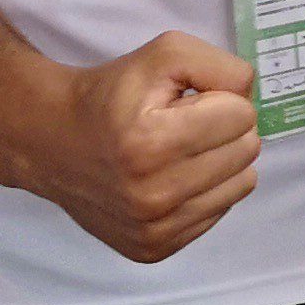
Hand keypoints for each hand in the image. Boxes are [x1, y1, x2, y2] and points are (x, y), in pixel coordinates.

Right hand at [15, 31, 259, 263]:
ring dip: (221, 161)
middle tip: (184, 124)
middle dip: (223, 129)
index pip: (242, 115)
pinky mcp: (153, 249)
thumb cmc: (112, 94)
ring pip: (242, 184)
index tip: (186, 102)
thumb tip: (252, 99)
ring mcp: (154, 230)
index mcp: (153, 143)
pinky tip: (171, 178)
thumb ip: (222, 66)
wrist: (53, 141)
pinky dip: (204, 190)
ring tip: (180, 151)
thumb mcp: (165, 54)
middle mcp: (154, 195)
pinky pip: (219, 212)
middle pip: (247, 150)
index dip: (219, 99)